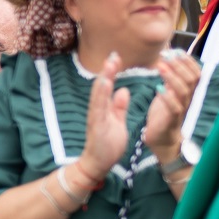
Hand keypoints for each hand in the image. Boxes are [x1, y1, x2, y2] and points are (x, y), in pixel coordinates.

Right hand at [78, 53, 129, 179]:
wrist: (98, 164)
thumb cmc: (107, 145)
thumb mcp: (117, 122)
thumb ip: (119, 107)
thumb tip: (123, 90)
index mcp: (103, 109)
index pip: (107, 87)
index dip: (111, 72)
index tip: (117, 58)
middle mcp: (97, 110)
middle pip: (101, 87)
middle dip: (107, 71)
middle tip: (113, 55)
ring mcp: (96, 117)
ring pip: (98, 95)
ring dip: (104, 79)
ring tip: (109, 64)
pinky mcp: (97, 125)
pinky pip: (98, 108)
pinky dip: (101, 95)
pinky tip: (105, 84)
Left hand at [141, 51, 200, 161]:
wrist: (161, 138)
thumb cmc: (164, 113)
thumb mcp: (167, 91)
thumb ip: (170, 77)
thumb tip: (168, 56)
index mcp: (188, 91)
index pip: (196, 73)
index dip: (188, 61)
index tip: (176, 50)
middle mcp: (188, 98)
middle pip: (192, 79)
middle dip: (179, 65)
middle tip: (166, 55)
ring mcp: (181, 109)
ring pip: (183, 90)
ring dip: (172, 76)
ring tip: (159, 67)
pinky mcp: (172, 120)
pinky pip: (174, 107)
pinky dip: (167, 97)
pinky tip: (158, 88)